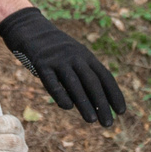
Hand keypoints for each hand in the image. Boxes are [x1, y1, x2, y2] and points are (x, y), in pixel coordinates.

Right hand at [0, 8, 124, 126]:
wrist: (29, 28)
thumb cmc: (54, 50)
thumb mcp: (72, 57)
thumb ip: (82, 76)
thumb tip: (95, 103)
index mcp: (86, 56)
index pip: (105, 76)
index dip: (114, 94)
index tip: (121, 112)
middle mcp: (75, 57)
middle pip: (92, 82)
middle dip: (102, 104)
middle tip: (108, 123)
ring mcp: (58, 59)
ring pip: (74, 84)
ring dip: (85, 103)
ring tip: (92, 121)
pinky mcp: (41, 63)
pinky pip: (52, 82)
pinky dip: (60, 94)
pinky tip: (67, 107)